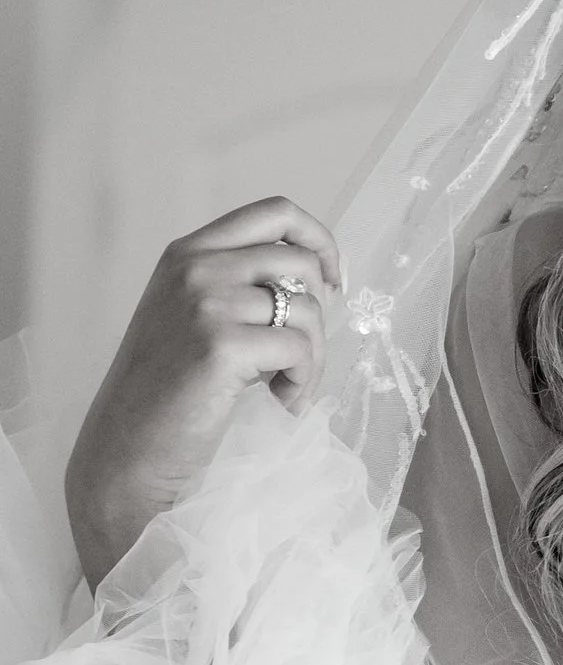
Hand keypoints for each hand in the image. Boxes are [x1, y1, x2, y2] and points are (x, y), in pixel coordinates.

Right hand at [64, 197, 341, 587]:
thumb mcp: (193, 316)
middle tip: (302, 358)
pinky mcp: (221, 346)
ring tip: (285, 389)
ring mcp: (205, 303)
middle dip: (319, 315)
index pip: (274, 212)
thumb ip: (237, 284)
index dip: (319, 238)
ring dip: (311, 358)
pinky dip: (302, 383)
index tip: (332, 279)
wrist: (127, 452)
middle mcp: (194, 268)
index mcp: (187, 253)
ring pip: (308, 311)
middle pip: (301, 263)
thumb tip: (317, 274)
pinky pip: (300, 352)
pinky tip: (279, 405)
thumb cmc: (168, 393)